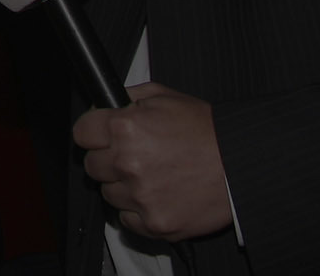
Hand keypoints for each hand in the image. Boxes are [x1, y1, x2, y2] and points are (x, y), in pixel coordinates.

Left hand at [73, 82, 231, 242]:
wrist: (238, 164)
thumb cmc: (204, 129)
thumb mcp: (164, 96)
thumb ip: (128, 97)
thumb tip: (104, 105)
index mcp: (126, 128)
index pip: (81, 133)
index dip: (92, 131)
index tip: (99, 134)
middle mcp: (128, 163)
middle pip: (91, 165)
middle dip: (106, 158)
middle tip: (131, 154)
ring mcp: (140, 197)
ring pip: (108, 194)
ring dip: (122, 185)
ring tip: (151, 173)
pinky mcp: (153, 224)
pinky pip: (126, 219)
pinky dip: (137, 209)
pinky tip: (157, 193)